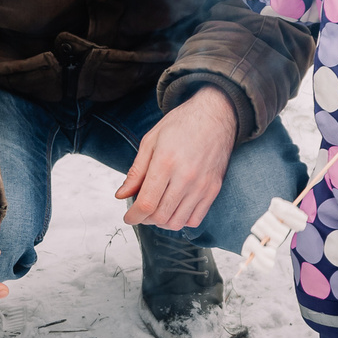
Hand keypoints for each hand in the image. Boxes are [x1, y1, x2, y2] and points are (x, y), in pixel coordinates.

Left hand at [117, 87, 237, 230]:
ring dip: (162, 221)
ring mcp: (202, 185)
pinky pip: (195, 219)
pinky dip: (181, 220)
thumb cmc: (181, 124)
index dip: (133, 216)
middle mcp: (185, 177)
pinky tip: (175, 208)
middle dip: (145, 219)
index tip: (128, 217)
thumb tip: (121, 195)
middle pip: (160, 216)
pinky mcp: (214, 189)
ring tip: (157, 210)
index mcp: (165, 162)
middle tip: (141, 211)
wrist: (215, 115)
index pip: (146, 204)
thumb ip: (136, 171)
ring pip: (177, 222)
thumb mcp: (151, 141)